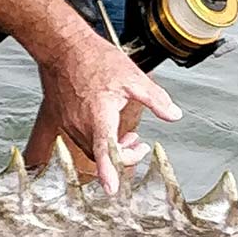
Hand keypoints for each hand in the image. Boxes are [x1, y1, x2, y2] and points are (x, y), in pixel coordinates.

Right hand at [38, 34, 181, 193]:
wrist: (62, 47)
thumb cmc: (95, 59)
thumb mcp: (133, 77)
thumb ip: (156, 99)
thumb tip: (174, 116)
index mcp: (99, 115)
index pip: (104, 150)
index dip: (109, 172)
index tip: (112, 189)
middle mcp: (80, 123)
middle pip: (102, 155)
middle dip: (123, 155)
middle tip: (140, 145)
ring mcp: (68, 123)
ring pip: (91, 148)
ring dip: (110, 148)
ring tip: (127, 135)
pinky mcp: (62, 119)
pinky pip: (81, 138)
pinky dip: (97, 139)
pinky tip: (106, 124)